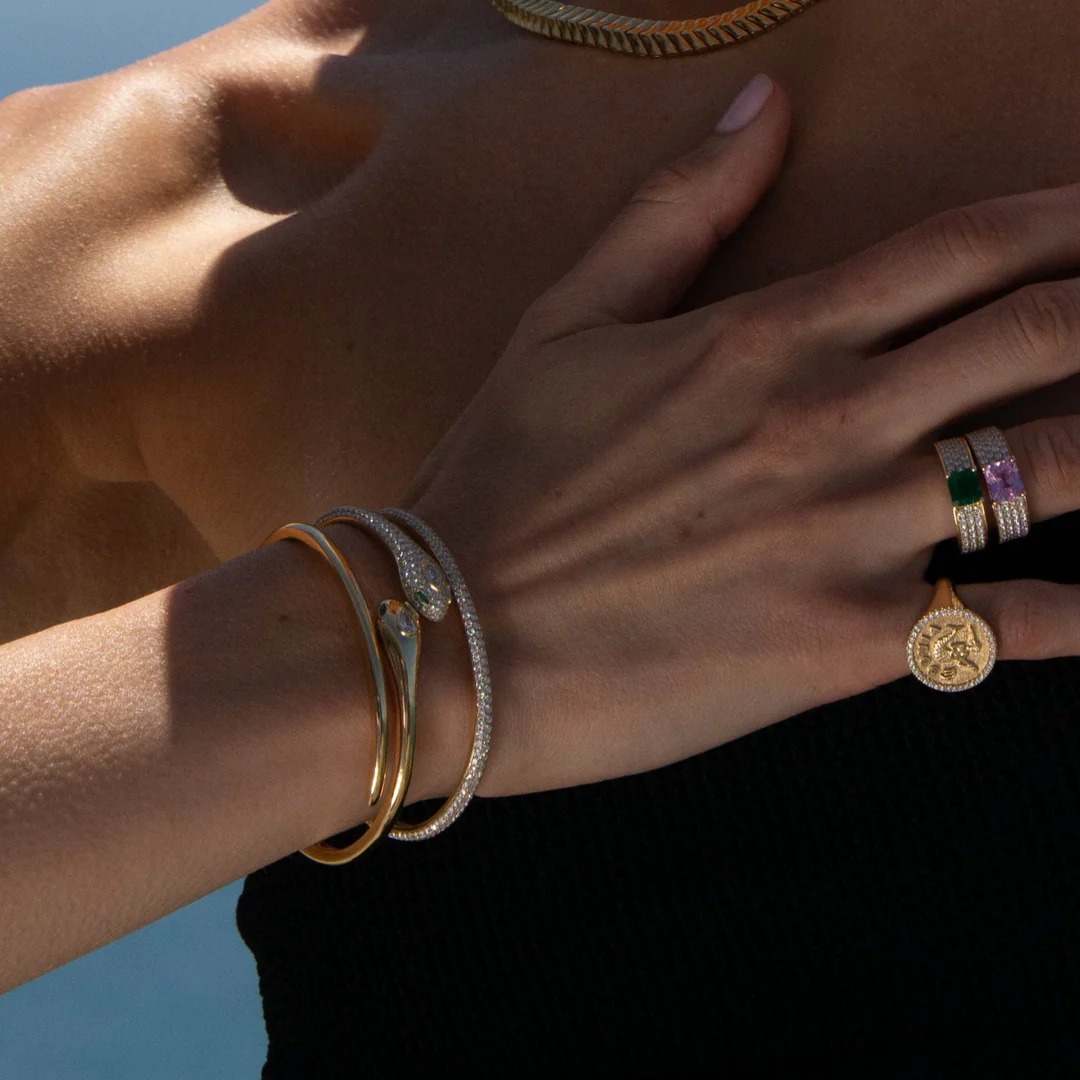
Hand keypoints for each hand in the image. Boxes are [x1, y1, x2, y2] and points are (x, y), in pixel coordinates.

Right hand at [407, 79, 1079, 797]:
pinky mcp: (851, 643)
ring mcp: (852, 531)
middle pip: (1044, 337)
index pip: (964, 249)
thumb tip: (764, 101)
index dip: (1061, 223)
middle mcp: (832, 419)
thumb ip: (675, 207)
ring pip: (1056, 468)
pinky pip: (1014, 624)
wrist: (454, 637)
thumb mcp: (564, 321)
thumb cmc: (499, 479)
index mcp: (769, 333)